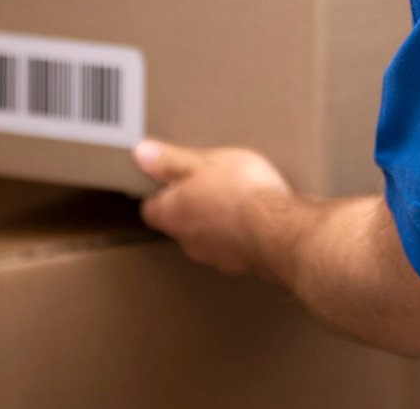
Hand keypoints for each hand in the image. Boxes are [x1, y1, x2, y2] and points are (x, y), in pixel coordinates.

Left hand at [134, 139, 294, 275]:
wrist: (278, 230)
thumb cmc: (240, 192)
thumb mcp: (205, 162)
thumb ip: (172, 160)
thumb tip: (141, 154)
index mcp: (172, 213)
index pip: (151, 209)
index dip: (160, 194)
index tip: (172, 180)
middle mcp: (187, 240)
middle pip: (178, 222)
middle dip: (191, 206)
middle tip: (209, 184)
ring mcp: (213, 256)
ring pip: (205, 236)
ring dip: (216, 221)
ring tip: (237, 199)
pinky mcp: (238, 264)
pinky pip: (232, 246)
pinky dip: (238, 234)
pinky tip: (255, 219)